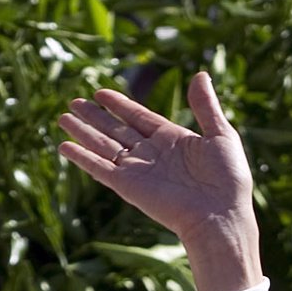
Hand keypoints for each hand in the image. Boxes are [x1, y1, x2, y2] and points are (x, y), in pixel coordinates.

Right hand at [59, 70, 262, 290]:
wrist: (221, 216)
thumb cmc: (228, 181)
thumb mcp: (221, 136)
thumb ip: (206, 107)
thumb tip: (200, 74)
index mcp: (172, 140)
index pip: (139, 117)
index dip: (119, 105)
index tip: (100, 93)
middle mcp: (152, 155)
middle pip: (116, 130)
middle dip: (95, 117)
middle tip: (73, 102)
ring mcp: (139, 171)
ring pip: (104, 146)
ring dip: (83, 132)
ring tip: (63, 117)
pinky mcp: (129, 187)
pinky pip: (100, 169)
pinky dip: (82, 158)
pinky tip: (64, 146)